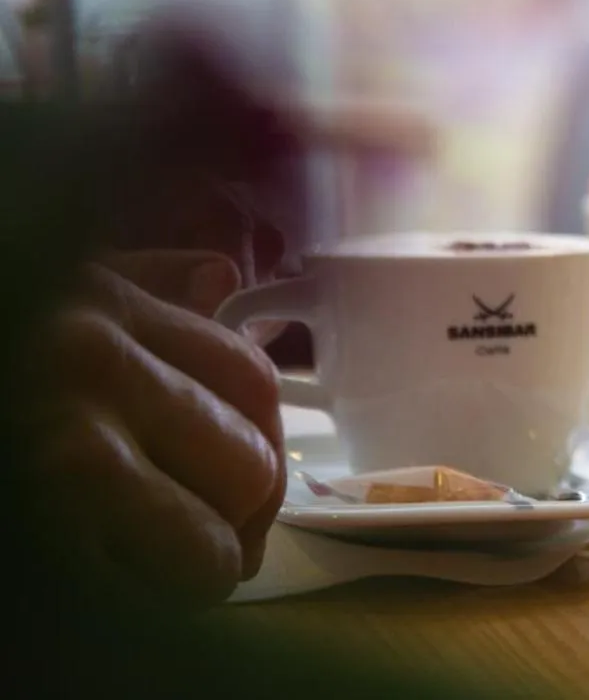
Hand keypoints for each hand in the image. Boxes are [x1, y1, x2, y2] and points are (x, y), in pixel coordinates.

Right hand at [5, 253, 282, 607]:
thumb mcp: (36, 300)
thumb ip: (125, 293)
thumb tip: (216, 278)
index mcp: (89, 300)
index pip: (247, 373)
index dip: (261, 442)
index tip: (239, 484)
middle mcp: (87, 356)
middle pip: (251, 450)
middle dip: (244, 514)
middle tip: (209, 547)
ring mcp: (64, 438)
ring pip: (222, 521)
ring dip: (208, 567)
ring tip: (168, 579)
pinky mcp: (47, 509)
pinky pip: (170, 574)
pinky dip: (163, 601)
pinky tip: (123, 596)